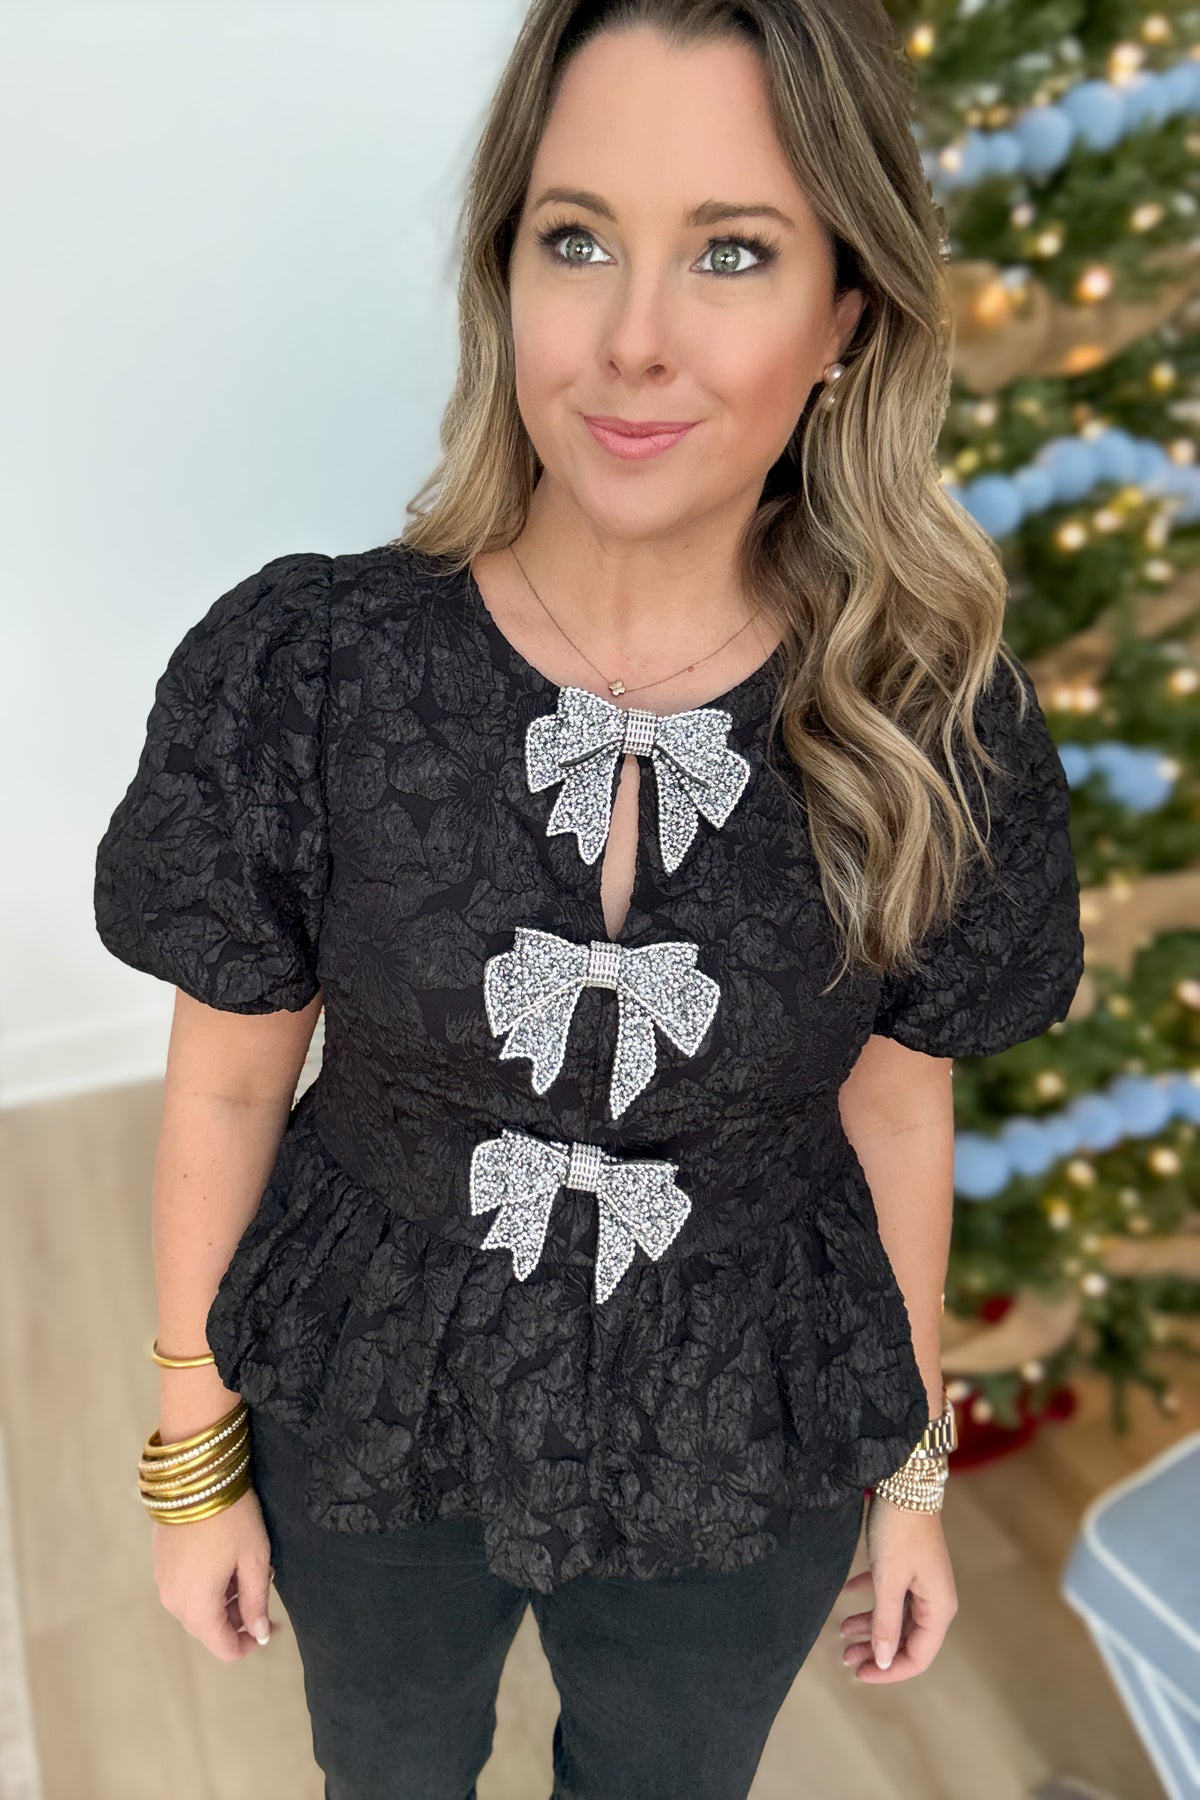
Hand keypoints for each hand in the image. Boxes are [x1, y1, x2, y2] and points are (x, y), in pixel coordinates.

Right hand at [152, 1485, 282, 1662]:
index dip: (249, 1644)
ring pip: (196, 1610)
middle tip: (261, 1590)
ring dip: (222, 1603)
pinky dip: (206, 1588)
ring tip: (245, 1571)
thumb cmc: (232, 1518)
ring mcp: (162, 1583)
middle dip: (237, 1620)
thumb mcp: (254, 1559)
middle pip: (209, 1630)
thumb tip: (259, 1636)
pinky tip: (224, 1562)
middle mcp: (173, 1602)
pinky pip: (185, 1590)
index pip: (224, 1648)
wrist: (196, 1476)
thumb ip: (256, 1602)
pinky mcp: (159, 1564)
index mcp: (197, 1607)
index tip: (270, 1627)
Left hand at [837, 1495, 956, 1680]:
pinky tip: (846, 1594)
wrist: (905, 1481)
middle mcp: (934, 1599)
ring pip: (895, 1616)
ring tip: (840, 1633)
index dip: (889, 1672)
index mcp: (938, 1609)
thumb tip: (882, 1661)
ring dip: (869, 1626)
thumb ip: (885, 1623)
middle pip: (905, 1638)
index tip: (859, 1674)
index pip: (917, 1656)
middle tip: (845, 1658)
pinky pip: (890, 1593)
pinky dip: (869, 1597)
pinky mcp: (909, 1565)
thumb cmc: (899, 1531)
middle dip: (875, 1650)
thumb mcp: (888, 1580)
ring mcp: (922, 1581)